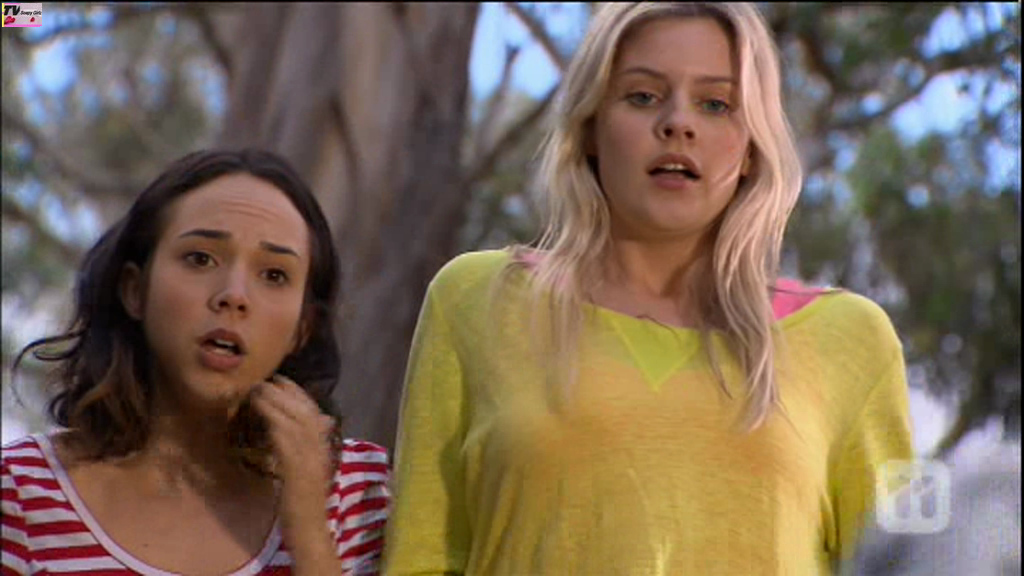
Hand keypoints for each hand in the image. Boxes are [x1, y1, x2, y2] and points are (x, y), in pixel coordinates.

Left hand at [251, 374, 340, 574]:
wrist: (310, 529)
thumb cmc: (305, 503)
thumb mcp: (311, 470)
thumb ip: (312, 446)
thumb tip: (320, 423)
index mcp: (324, 449)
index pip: (314, 412)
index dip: (298, 393)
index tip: (282, 380)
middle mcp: (320, 450)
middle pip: (305, 411)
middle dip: (285, 392)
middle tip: (265, 380)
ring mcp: (310, 459)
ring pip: (295, 421)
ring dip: (276, 402)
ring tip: (258, 391)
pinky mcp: (298, 469)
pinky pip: (286, 439)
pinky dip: (274, 422)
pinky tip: (261, 413)